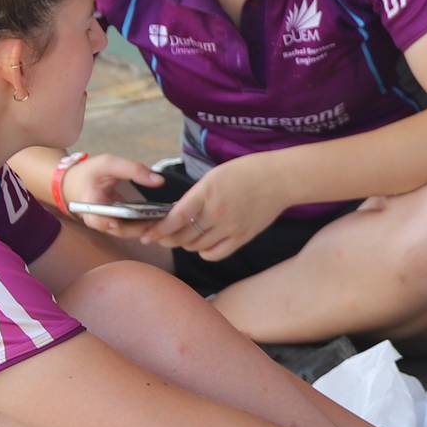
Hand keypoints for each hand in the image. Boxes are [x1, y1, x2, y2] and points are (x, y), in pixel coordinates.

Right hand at [62, 154, 164, 238]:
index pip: (96, 218)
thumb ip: (133, 169)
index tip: (118, 222)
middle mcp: (97, 219)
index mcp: (90, 202)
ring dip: (146, 228)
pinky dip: (144, 225)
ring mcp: (107, 225)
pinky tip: (161, 219)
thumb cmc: (90, 172)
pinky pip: (131, 229)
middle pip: (119, 229)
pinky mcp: (115, 225)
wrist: (76, 183)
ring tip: (166, 220)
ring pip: (128, 232)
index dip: (107, 223)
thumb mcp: (108, 163)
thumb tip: (159, 181)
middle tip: (161, 220)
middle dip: (140, 227)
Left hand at [152, 157, 293, 260]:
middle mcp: (217, 213)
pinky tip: (203, 243)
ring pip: (196, 246)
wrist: (279, 179)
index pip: (176, 218)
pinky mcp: (242, 238)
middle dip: (168, 238)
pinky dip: (204, 252)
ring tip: (185, 235)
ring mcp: (230, 228)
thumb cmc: (246, 172)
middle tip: (162, 236)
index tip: (147, 236)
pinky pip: (214, 254)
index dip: (159, 230)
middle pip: (183, 236)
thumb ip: (196, 196)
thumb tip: (178, 215)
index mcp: (206, 193)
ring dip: (186, 243)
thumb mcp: (214, 176)